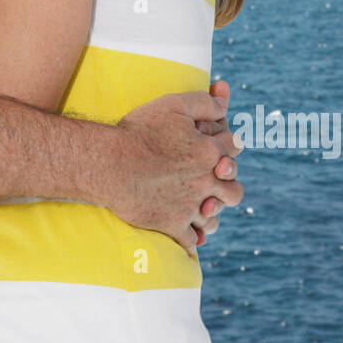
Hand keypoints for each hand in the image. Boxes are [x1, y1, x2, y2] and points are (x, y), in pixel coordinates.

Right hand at [109, 80, 243, 256]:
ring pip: (214, 219)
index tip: (220, 145)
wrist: (108, 163)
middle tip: (216, 183)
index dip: (229, 143)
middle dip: (229, 186)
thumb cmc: (139, 130)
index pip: (235, 147)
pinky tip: (187, 236)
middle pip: (234, 191)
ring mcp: (189, 206)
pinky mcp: (171, 225)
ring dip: (211, 214)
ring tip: (203, 210)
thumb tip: (225, 103)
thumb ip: (203, 102)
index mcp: (209, 152)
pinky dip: (191, 240)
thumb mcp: (173, 104)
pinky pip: (190, 240)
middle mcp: (205, 182)